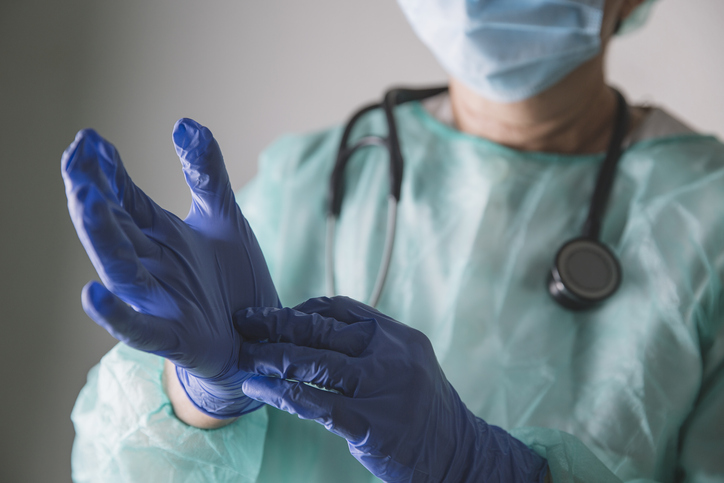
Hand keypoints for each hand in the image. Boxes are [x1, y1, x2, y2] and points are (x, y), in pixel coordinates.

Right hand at [61, 118, 279, 417]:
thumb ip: (206, 174)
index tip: (89, 138)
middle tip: (76, 158)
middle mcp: (152, 265)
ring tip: (86, 201)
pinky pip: (138, 328)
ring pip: (121, 268)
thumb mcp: (224, 217)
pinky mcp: (173, 336)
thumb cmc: (234, 279)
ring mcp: (159, 301)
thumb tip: (185, 122)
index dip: (108, 171)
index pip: (125, 198)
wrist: (260, 335)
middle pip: (116, 227)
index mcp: (160, 236)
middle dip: (94, 194)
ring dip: (102, 237)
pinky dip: (115, 314)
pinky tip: (91, 295)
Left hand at [235, 296, 547, 482]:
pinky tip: (257, 388)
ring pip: (314, 363)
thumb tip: (311, 329)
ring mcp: (381, 389)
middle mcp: (391, 355)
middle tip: (244, 321)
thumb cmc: (421, 409)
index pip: (341, 308)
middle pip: (322, 330)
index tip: (276, 315)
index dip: (303, 309)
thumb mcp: (407, 364)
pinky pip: (314, 404)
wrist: (458, 455)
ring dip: (271, 356)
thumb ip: (369, 345)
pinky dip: (280, 394)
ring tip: (244, 354)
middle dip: (277, 323)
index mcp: (397, 335)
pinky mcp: (369, 424)